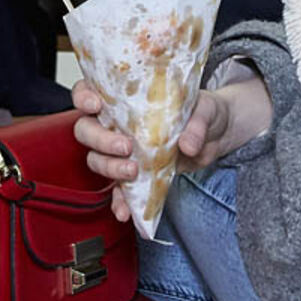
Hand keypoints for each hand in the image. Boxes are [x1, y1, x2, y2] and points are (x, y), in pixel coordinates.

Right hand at [71, 79, 270, 223]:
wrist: (217, 136)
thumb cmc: (204, 112)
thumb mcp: (206, 109)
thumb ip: (196, 124)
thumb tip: (187, 144)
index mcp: (128, 98)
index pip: (91, 90)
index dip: (84, 96)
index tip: (96, 104)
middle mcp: (119, 122)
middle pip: (87, 129)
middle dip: (100, 140)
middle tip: (125, 147)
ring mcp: (124, 150)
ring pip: (97, 159)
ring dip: (109, 168)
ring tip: (132, 172)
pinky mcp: (135, 174)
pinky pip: (117, 189)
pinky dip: (119, 201)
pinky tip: (124, 210)